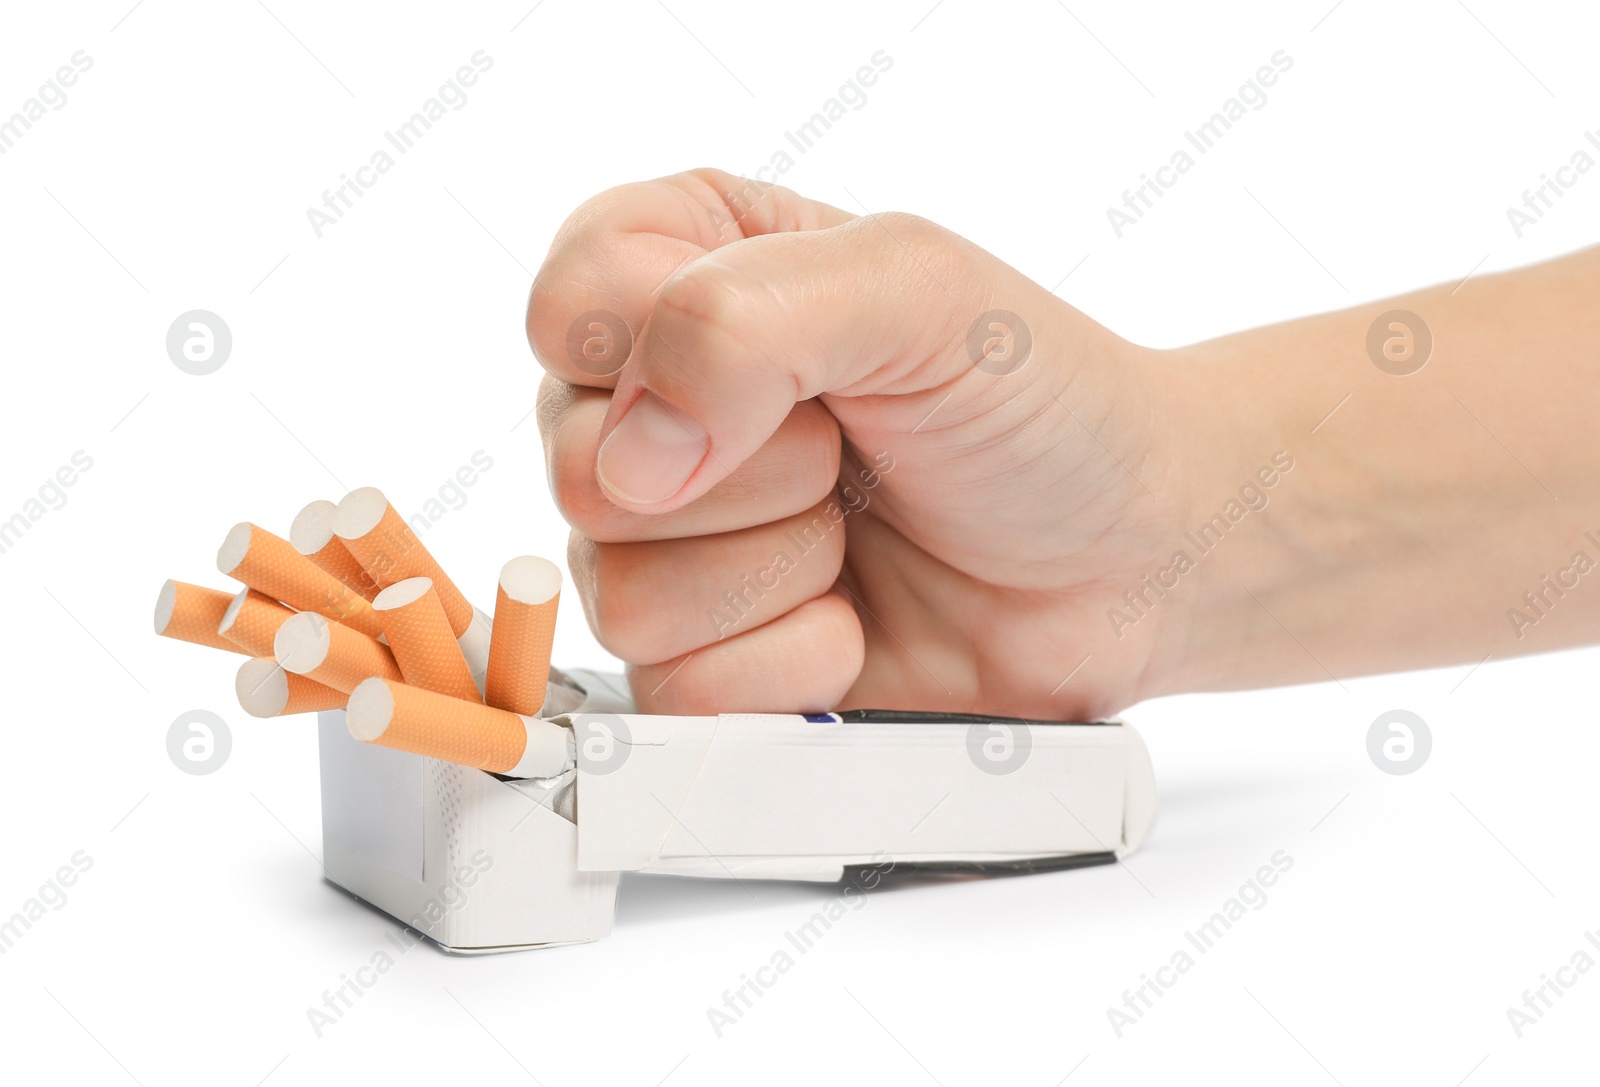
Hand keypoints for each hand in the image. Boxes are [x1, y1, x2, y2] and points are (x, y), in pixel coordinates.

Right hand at [527, 169, 1237, 718]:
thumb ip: (742, 319)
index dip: (666, 358)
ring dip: (777, 574)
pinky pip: (671, 688)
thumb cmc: (1037, 403)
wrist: (1123, 556)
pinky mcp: (699, 656)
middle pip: (578, 470)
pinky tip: (853, 617)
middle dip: (755, 479)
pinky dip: (791, 662)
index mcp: (682, 271)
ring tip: (857, 535)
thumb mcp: (917, 292)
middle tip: (851, 459)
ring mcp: (666, 541)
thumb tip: (629, 457)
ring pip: (618, 592)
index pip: (566, 305)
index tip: (798, 375)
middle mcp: (649, 405)